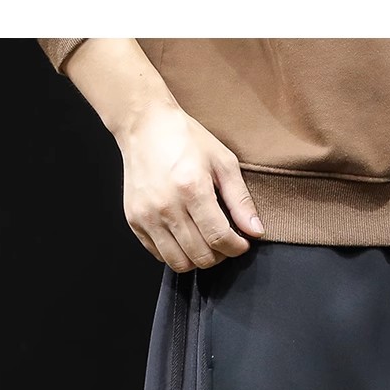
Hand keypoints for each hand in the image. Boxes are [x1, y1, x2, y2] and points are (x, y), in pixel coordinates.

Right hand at [116, 101, 264, 270]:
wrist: (144, 126)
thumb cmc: (185, 140)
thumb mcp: (223, 162)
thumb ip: (240, 200)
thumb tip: (255, 231)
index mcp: (191, 189)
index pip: (219, 238)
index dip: (236, 248)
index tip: (242, 243)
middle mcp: (166, 206)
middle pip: (200, 256)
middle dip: (220, 255)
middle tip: (225, 241)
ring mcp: (147, 216)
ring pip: (179, 263)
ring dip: (198, 259)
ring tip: (206, 242)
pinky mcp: (134, 220)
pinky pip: (159, 254)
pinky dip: (176, 253)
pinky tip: (185, 235)